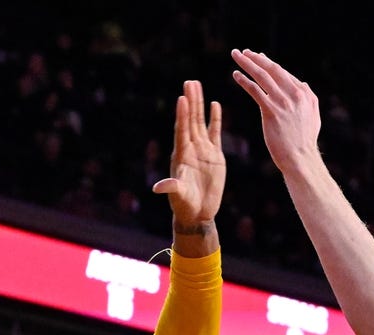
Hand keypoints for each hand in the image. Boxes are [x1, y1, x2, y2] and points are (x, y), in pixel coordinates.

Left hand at [152, 80, 224, 228]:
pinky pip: (214, 132)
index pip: (181, 130)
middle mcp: (190, 148)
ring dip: (199, 104)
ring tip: (197, 85)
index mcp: (181, 155)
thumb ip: (171, 188)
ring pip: (200, 122)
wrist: (198, 212)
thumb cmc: (184, 205)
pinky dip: (214, 119)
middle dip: (190, 101)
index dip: (182, 115)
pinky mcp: (214, 155)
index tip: (182, 98)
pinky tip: (215, 104)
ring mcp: (202, 150)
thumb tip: (158, 187)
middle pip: (190, 120)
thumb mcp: (178, 196)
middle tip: (190, 82)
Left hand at [230, 49, 320, 173]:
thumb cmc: (304, 143)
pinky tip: (236, 75)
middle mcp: (294, 94)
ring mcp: (283, 102)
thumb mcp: (313, 117)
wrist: (300, 159)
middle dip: (257, 58)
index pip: (284, 74)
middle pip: (273, 69)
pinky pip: (255, 91)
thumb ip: (309, 99)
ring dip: (248, 63)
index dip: (269, 64)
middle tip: (244, 52)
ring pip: (262, 76)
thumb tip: (302, 84)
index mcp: (305, 94)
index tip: (258, 58)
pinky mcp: (271, 111)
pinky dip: (244, 81)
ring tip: (237, 55)